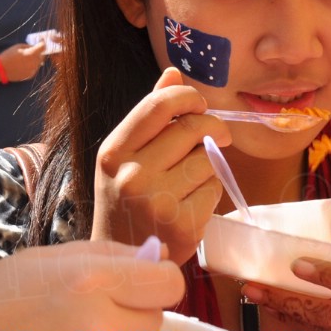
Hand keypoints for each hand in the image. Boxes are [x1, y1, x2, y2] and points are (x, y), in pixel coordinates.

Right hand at [0, 42, 47, 81]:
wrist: (1, 69)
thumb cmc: (8, 55)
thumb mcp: (18, 46)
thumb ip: (28, 46)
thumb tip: (35, 46)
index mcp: (32, 53)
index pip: (43, 47)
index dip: (42, 43)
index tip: (41, 40)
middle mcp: (34, 62)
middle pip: (42, 55)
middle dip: (39, 52)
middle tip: (34, 50)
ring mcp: (33, 70)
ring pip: (39, 63)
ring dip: (35, 59)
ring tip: (27, 58)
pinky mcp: (30, 76)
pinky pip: (34, 69)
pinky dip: (32, 66)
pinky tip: (24, 64)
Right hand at [0, 240, 185, 330]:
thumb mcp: (34, 263)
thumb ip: (102, 255)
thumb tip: (156, 255)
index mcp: (87, 280)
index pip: (168, 281)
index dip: (156, 280)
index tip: (138, 283)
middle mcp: (99, 326)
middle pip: (156, 317)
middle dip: (131, 312)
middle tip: (84, 314)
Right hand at [90, 67, 230, 263]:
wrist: (122, 258)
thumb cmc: (124, 200)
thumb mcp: (124, 155)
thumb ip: (149, 114)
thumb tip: (173, 72)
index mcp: (114, 151)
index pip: (160, 104)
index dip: (188, 96)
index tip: (198, 105)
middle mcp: (132, 174)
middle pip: (193, 127)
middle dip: (212, 126)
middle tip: (216, 135)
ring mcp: (158, 201)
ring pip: (208, 158)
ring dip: (209, 162)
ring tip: (191, 177)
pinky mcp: (184, 224)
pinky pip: (215, 188)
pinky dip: (211, 190)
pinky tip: (193, 201)